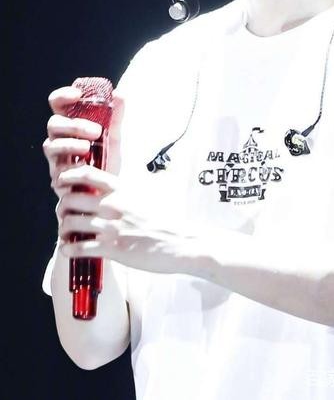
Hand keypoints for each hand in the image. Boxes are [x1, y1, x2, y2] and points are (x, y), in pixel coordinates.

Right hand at [43, 85, 123, 201]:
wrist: (111, 193)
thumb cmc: (109, 162)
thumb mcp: (116, 137)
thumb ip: (117, 116)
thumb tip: (119, 93)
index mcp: (71, 127)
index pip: (58, 106)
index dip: (62, 96)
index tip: (77, 94)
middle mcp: (61, 141)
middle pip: (53, 125)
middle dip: (73, 125)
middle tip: (96, 131)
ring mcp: (58, 161)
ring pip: (50, 146)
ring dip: (69, 144)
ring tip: (87, 148)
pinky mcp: (60, 181)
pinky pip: (57, 172)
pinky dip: (70, 168)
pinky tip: (85, 168)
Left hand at [56, 164, 194, 274]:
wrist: (181, 243)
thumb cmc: (165, 220)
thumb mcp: (145, 195)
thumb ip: (125, 190)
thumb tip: (110, 186)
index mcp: (122, 189)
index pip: (87, 174)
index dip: (68, 177)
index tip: (62, 183)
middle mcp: (113, 205)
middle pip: (71, 198)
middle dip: (62, 207)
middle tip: (65, 213)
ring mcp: (111, 227)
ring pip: (70, 223)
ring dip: (63, 229)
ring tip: (66, 234)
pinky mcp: (112, 248)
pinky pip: (78, 248)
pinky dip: (68, 249)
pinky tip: (69, 250)